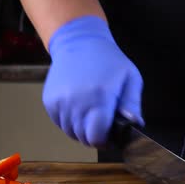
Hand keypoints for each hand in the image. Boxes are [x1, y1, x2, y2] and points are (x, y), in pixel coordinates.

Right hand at [43, 15, 143, 147]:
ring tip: (91, 112)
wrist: (79, 42)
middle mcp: (76, 102)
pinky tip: (79, 107)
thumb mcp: (131, 78)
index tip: (111, 135)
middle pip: (84, 138)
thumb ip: (133, 104)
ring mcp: (60, 102)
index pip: (97, 137)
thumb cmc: (109, 61)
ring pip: (71, 132)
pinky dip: (70, 121)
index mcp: (99, 97)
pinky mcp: (49, 101)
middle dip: (95, 135)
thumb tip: (135, 125)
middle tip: (103, 123)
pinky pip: (60, 123)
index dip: (106, 141)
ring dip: (82, 129)